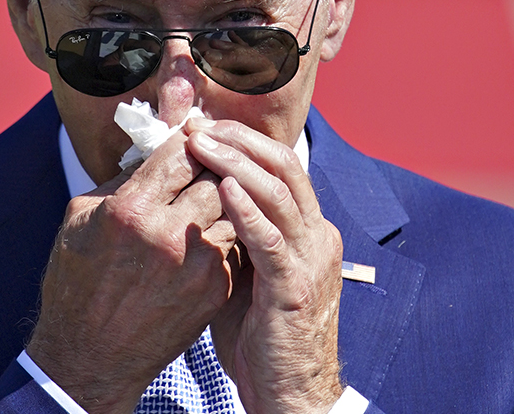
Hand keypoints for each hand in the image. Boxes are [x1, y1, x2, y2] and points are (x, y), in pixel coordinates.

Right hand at [26, 131, 237, 413]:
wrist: (90, 357)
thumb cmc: (77, 282)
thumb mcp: (80, 218)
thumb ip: (122, 178)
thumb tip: (157, 148)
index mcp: (130, 210)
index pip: (180, 153)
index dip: (189, 138)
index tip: (192, 134)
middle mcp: (168, 235)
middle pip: (214, 176)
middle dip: (211, 165)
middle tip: (209, 160)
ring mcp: (197, 265)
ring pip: (233, 207)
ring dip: (225, 198)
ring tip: (213, 195)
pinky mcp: (215, 288)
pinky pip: (236, 241)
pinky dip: (227, 230)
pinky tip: (213, 230)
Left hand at [185, 118, 344, 413]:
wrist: (289, 393)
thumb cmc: (261, 336)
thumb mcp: (247, 272)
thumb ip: (234, 236)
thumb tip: (195, 200)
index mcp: (309, 230)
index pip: (282, 168)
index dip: (244, 143)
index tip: (203, 128)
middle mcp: (318, 236)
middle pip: (286, 167)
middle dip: (240, 141)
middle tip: (200, 126)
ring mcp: (311, 260)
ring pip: (280, 193)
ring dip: (238, 164)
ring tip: (203, 145)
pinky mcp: (295, 287)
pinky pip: (272, 240)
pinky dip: (248, 210)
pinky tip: (224, 190)